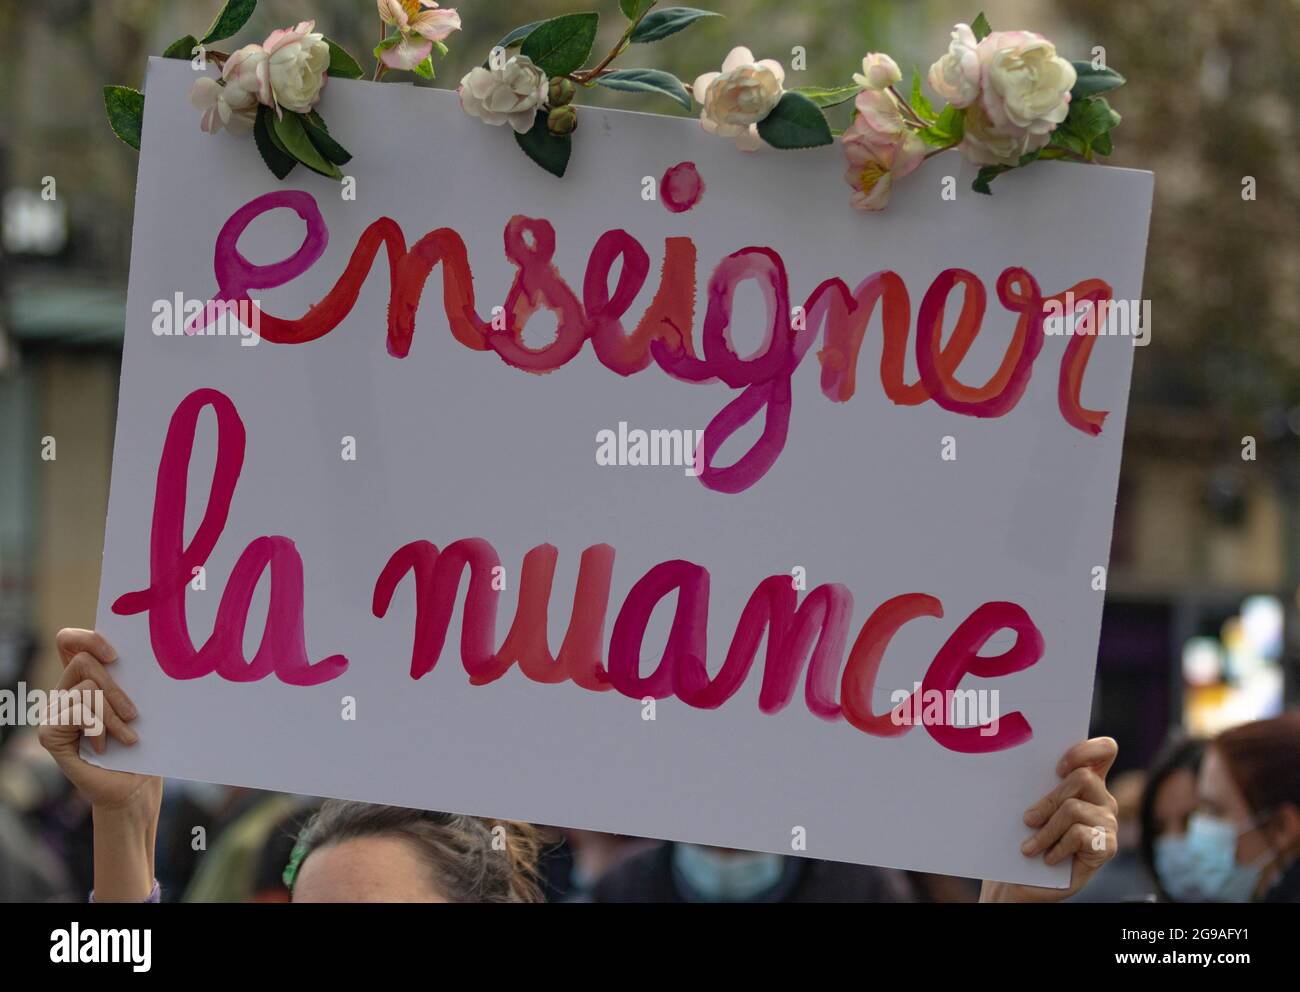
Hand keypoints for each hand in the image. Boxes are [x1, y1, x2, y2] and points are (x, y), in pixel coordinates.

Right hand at [38, 628, 158, 811]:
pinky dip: (98, 728)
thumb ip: (129, 677)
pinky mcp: (50, 733)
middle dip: (116, 688)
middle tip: (133, 714)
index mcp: (84, 679)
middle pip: (83, 660)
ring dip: (113, 715)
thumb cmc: (143, 743)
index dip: (87, 638)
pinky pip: (77, 711)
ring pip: (86, 688)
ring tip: (126, 737)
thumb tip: (143, 648)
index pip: (68, 641)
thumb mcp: (141, 702)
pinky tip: (103, 748)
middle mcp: (64, 691)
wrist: (134, 784)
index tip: (116, 655)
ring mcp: (53, 712)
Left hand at [980, 736, 1118, 902]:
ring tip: (1029, 847)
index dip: (1085, 750)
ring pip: (1074, 809)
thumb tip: (1018, 765)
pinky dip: (1057, 847)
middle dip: (1048, 799)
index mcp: (1087, 781)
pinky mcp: (1108, 846)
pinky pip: (1079, 835)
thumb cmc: (1026, 837)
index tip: (1057, 767)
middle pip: (1083, 778)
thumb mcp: (1030, 806)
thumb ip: (1037, 785)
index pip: (1104, 750)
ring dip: (1046, 830)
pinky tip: (1048, 858)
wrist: (1027, 880)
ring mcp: (1108, 822)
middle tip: (1028, 819)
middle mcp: (1103, 798)